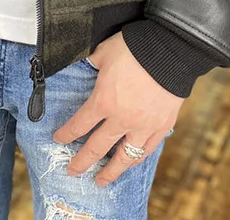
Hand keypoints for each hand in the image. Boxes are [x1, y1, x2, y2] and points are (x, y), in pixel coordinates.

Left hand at [53, 31, 181, 186]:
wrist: (170, 50)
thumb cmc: (135, 48)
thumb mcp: (104, 51)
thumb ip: (93, 62)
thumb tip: (87, 63)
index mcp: (103, 101)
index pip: (80, 125)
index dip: (67, 134)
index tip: (59, 139)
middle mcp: (121, 119)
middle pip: (97, 148)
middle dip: (81, 162)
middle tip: (73, 171)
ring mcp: (143, 126)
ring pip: (124, 157)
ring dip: (110, 172)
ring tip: (101, 180)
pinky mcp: (162, 126)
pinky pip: (147, 149)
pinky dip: (137, 158)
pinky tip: (131, 162)